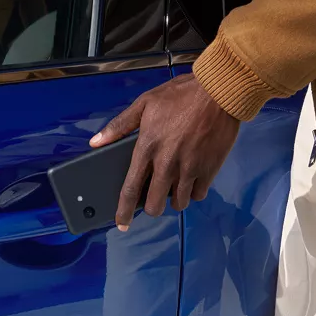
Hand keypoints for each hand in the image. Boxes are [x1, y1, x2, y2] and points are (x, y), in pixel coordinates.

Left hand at [90, 73, 241, 230]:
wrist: (219, 91)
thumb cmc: (182, 95)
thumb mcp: (145, 103)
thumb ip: (119, 125)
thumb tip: (96, 142)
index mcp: (147, 148)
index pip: (130, 189)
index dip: (123, 210)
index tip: (122, 223)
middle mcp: (167, 163)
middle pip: (154, 205)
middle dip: (151, 207)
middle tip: (153, 198)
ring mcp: (189, 169)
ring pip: (179, 203)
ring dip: (174, 199)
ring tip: (174, 186)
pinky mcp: (209, 169)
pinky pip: (199, 195)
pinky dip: (194, 192)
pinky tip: (192, 180)